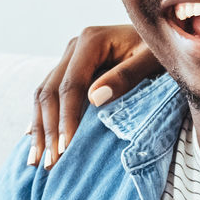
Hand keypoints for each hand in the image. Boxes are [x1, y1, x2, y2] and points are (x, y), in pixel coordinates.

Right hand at [28, 26, 161, 168]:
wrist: (166, 36)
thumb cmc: (163, 50)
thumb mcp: (152, 60)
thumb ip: (126, 76)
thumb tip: (94, 98)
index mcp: (91, 40)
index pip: (70, 86)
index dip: (66, 119)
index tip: (65, 150)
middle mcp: (74, 47)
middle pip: (50, 92)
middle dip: (47, 130)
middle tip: (48, 164)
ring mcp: (71, 57)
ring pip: (43, 94)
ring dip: (39, 128)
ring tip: (35, 160)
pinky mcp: (72, 68)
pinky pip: (49, 93)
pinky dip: (41, 117)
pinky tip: (33, 136)